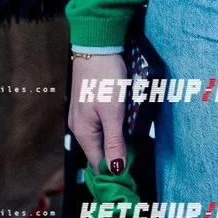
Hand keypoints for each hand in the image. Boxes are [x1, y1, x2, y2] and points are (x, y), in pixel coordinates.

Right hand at [68, 53, 128, 173]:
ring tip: (132, 133)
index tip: (134, 169)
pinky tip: (125, 120)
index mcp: (83, 133)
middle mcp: (80, 128)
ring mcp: (83, 116)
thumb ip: (114, 141)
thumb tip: (115, 169)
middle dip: (118, 153)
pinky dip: (114, 126)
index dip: (116, 168)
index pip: (98, 163)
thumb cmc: (104, 77)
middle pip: (100, 151)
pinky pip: (102, 125)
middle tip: (138, 149)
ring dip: (118, 138)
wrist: (97, 47)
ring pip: (103, 137)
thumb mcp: (113, 111)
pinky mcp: (90, 106)